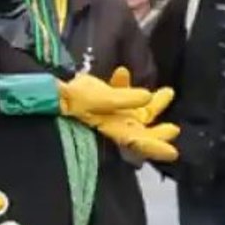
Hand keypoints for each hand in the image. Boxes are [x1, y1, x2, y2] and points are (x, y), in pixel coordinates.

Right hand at [58, 67, 179, 161]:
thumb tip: (147, 96)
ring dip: (152, 102)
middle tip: (174, 129)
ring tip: (168, 92)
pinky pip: (121, 96)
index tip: (173, 153)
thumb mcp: (99, 98)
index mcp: (116, 130)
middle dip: (159, 129)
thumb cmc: (73, 98)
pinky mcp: (106, 101)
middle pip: (143, 131)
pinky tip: (121, 72)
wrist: (50, 92)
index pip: (140, 142)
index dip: (156, 148)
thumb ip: (124, 98)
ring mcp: (113, 114)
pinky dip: (123, 85)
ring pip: (138, 112)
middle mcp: (117, 125)